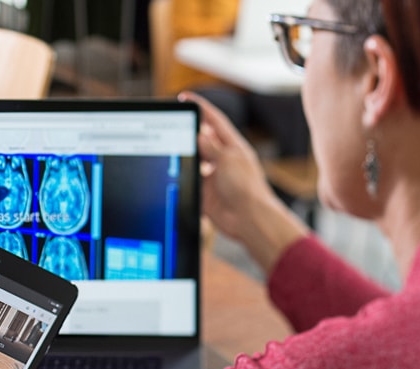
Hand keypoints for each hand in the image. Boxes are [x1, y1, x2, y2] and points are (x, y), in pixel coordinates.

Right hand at [179, 91, 273, 240]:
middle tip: (173, 121)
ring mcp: (214, 176)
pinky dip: (182, 175)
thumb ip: (211, 146)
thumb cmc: (247, 189)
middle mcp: (223, 160)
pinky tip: (174, 171)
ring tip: (170, 145)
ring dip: (185, 153)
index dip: (201, 108)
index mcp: (233, 147)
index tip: (185, 98)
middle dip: (189, 129)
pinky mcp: (206, 193)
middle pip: (202, 138)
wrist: (249, 220)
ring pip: (194, 159)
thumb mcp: (227, 160)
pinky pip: (190, 181)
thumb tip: (199, 133)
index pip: (215, 121)